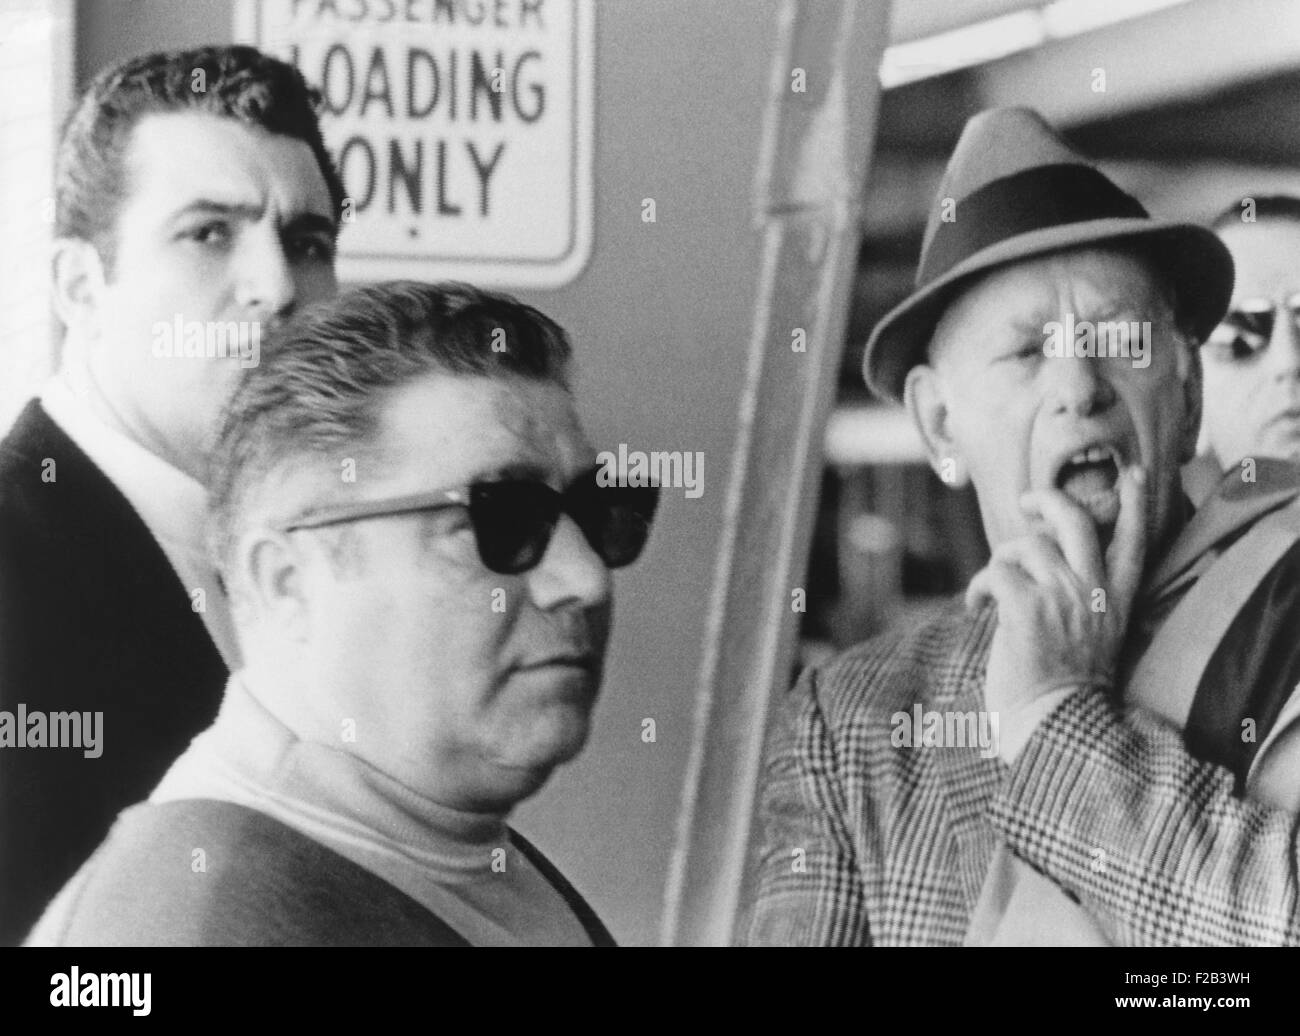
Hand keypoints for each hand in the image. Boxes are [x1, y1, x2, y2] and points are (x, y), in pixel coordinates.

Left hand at [966, 466, 1147, 750]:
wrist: (1054, 729)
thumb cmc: (1062, 693)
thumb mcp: (1088, 639)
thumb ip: (1076, 600)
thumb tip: (1037, 564)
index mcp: (1116, 602)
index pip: (1136, 542)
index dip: (1136, 504)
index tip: (1137, 474)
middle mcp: (1094, 594)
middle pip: (1076, 521)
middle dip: (1048, 499)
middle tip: (1026, 501)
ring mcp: (1063, 598)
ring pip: (1025, 546)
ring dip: (1001, 561)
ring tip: (990, 593)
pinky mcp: (1027, 609)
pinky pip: (995, 572)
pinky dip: (978, 587)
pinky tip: (976, 609)